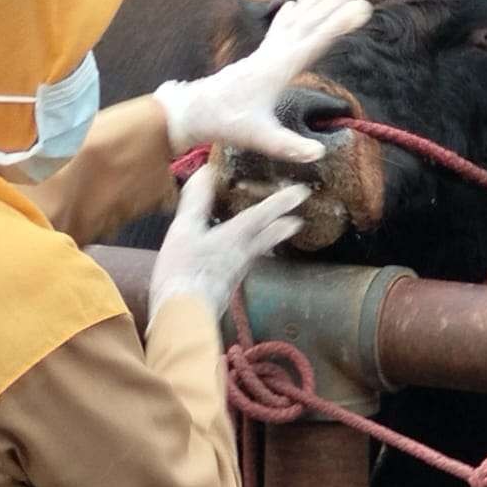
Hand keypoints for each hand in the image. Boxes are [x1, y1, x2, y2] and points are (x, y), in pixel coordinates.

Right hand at [149, 163, 308, 320]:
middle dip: (285, 224)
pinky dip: (252, 251)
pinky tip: (243, 254)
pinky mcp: (228, 284)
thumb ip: (196, 201)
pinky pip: (246, 260)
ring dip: (271, 238)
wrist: (182, 316)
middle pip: (270, 236)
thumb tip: (205, 171)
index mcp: (236, 236)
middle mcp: (244, 253)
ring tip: (278, 233)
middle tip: (300, 219)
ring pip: (260, 249)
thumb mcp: (184, 230)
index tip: (303, 191)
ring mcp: (238, 271)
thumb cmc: (184, 271)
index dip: (282, 200)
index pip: (264, 213)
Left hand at [153, 0, 372, 160]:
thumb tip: (319, 153)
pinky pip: (279, 29)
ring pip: (295, 20)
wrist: (192, 112)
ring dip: (315, 0)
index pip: (314, 42)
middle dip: (336, 1)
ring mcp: (265, 53)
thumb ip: (288, 145)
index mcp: (277, 69)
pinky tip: (293, 3)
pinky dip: (289, 13)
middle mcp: (273, 54)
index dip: (339, 25)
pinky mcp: (259, 57)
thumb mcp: (259, 138)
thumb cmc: (226, 123)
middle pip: (309, 22)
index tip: (362, 8)